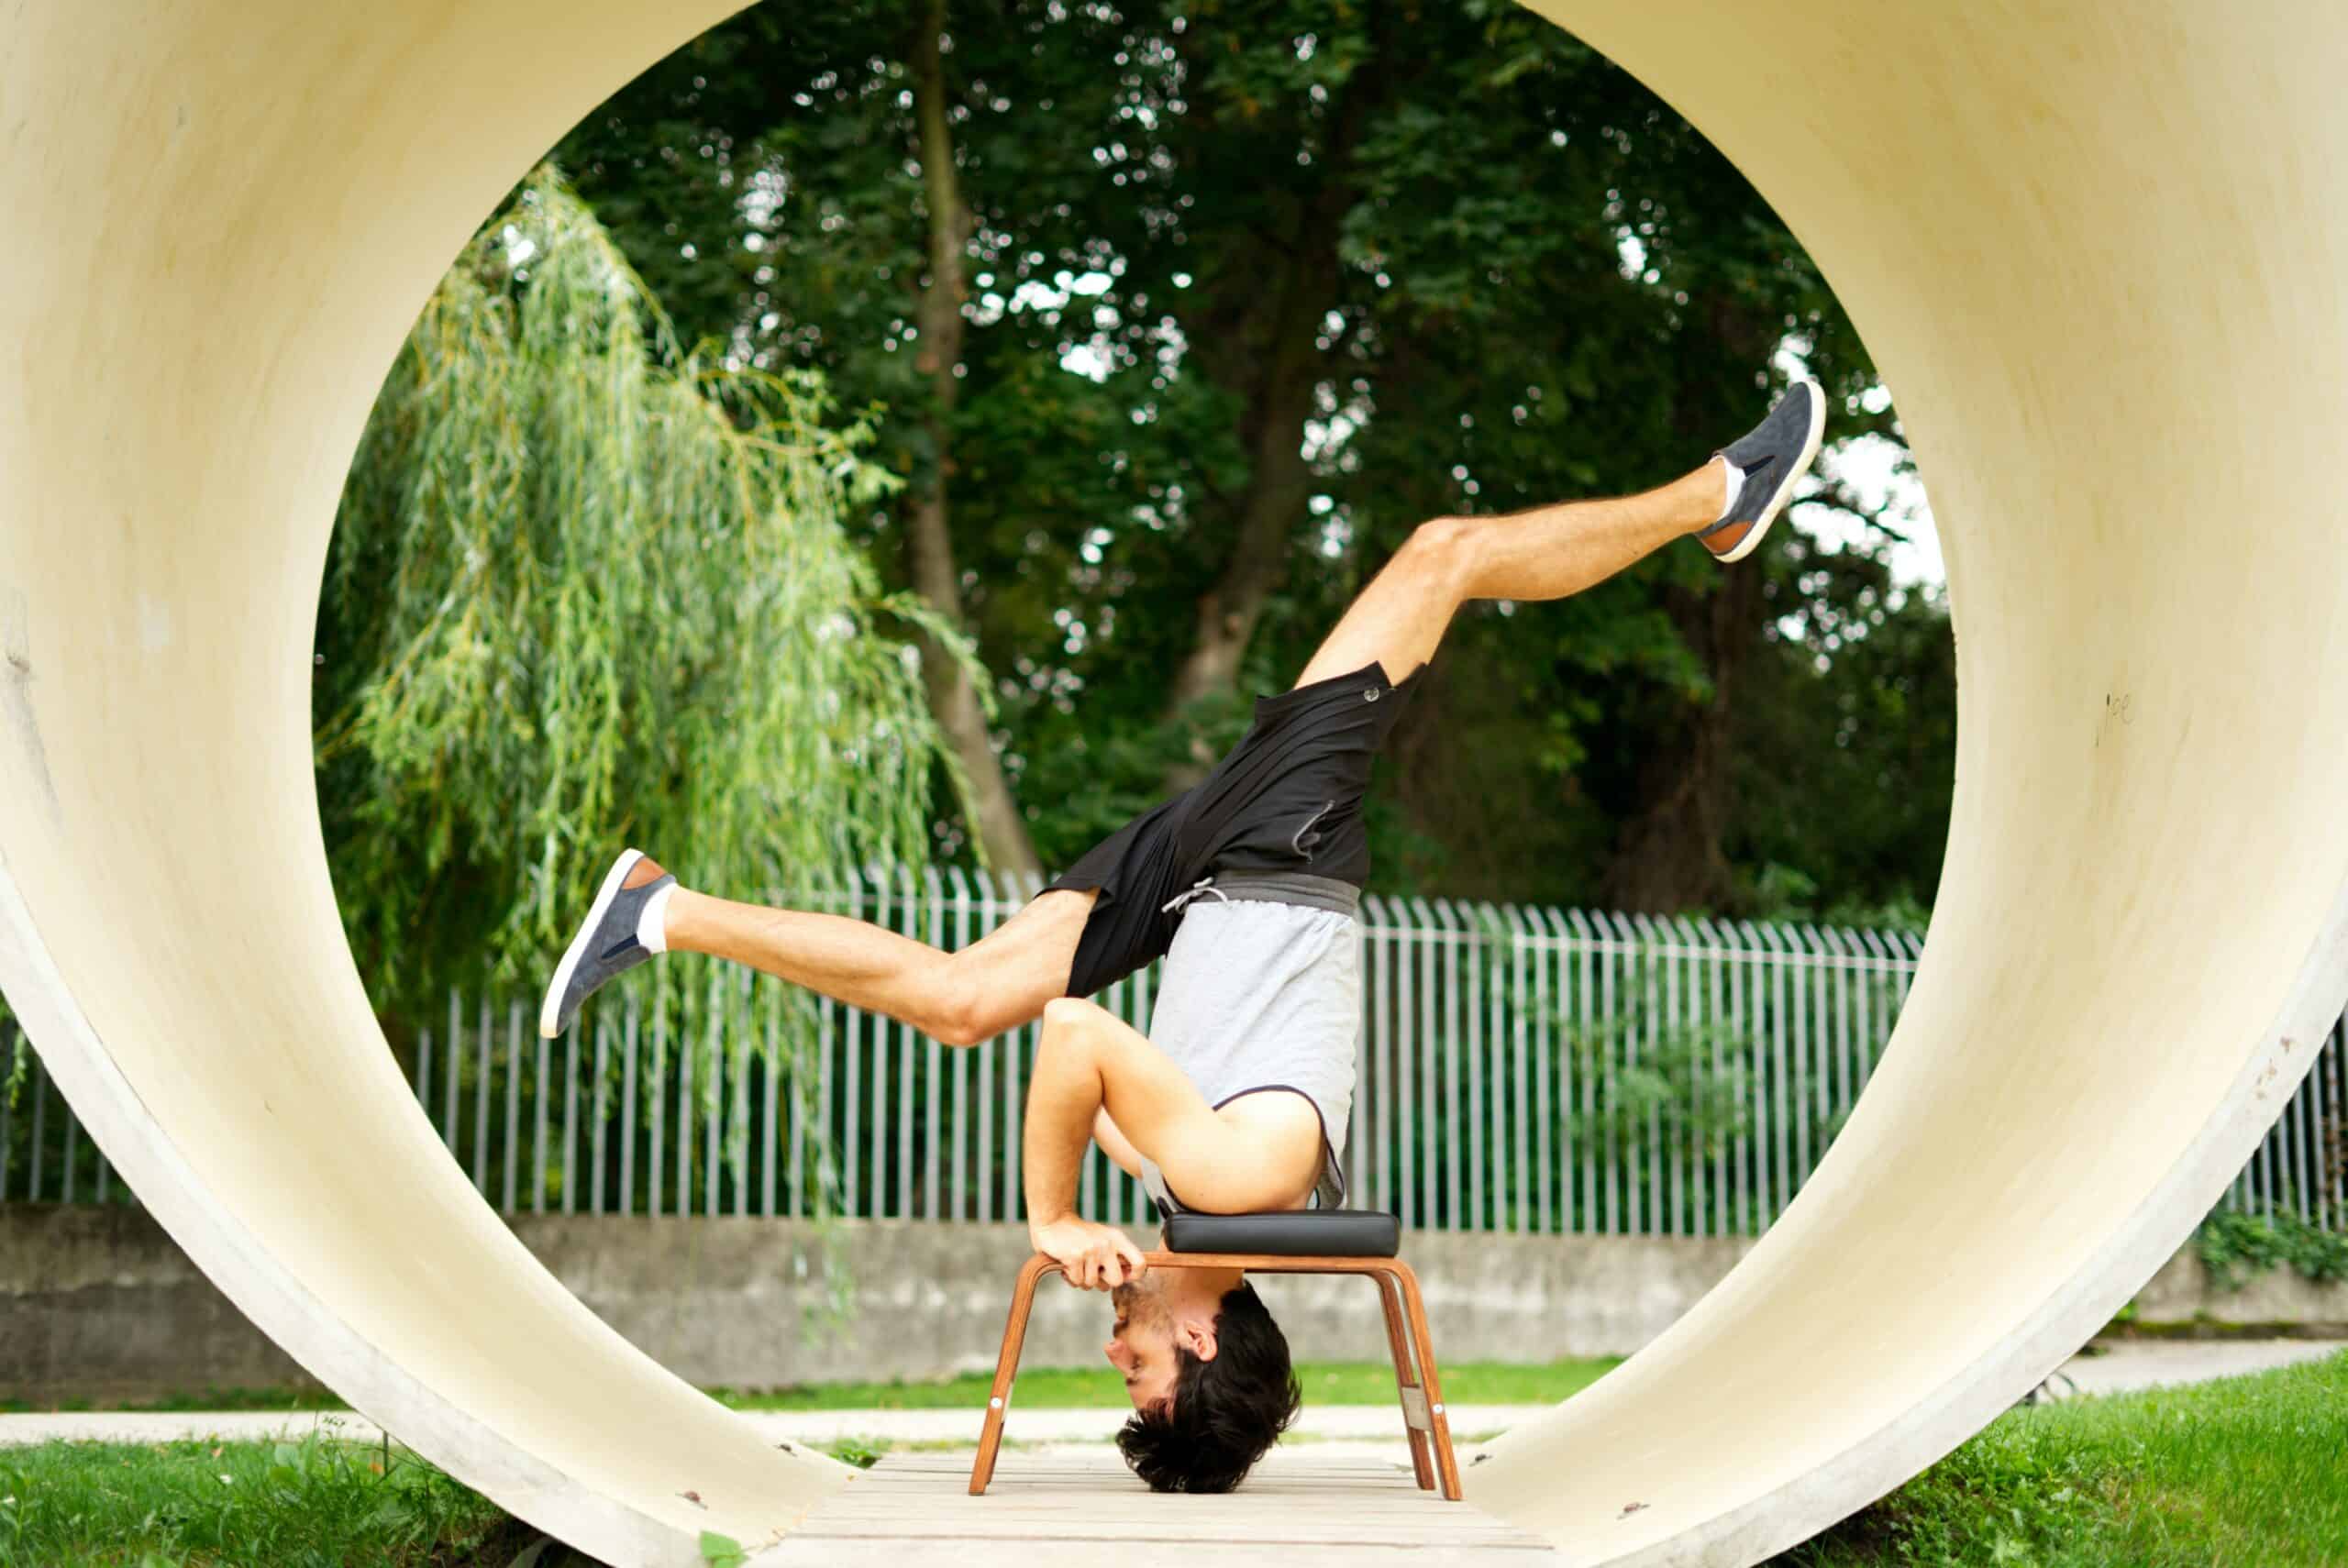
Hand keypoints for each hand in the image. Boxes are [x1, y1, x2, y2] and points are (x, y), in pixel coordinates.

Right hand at [1029, 1215, 1146, 1290]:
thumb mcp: (1102, 1239)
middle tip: (1092, 1273)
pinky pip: (1077, 1281)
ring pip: (1092, 1283)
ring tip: (1076, 1266)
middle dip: (1103, 1282)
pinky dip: (1070, 1277)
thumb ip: (1114, 1256)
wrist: (1053, 1221)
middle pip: (1117, 1281)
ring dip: (1082, 1279)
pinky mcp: (1075, 1256)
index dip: (1135, 1275)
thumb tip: (1123, 1279)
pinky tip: (1066, 1266)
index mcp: (1117, 1239)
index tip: (1123, 1276)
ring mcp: (1091, 1250)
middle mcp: (1107, 1244)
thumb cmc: (1078, 1235)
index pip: (1140, 1262)